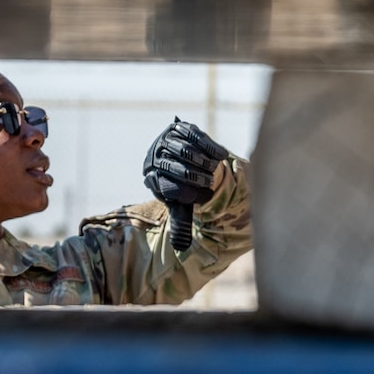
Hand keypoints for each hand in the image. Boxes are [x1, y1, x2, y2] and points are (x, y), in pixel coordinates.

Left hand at [145, 119, 228, 251]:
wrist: (185, 160)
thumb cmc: (184, 187)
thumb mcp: (181, 206)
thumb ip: (180, 224)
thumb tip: (180, 246)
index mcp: (151, 177)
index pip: (164, 185)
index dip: (185, 192)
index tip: (203, 196)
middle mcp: (153, 156)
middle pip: (173, 166)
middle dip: (194, 177)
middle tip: (210, 184)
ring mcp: (164, 139)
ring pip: (184, 150)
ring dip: (202, 162)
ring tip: (215, 170)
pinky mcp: (179, 127)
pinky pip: (194, 135)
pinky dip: (209, 146)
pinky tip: (222, 155)